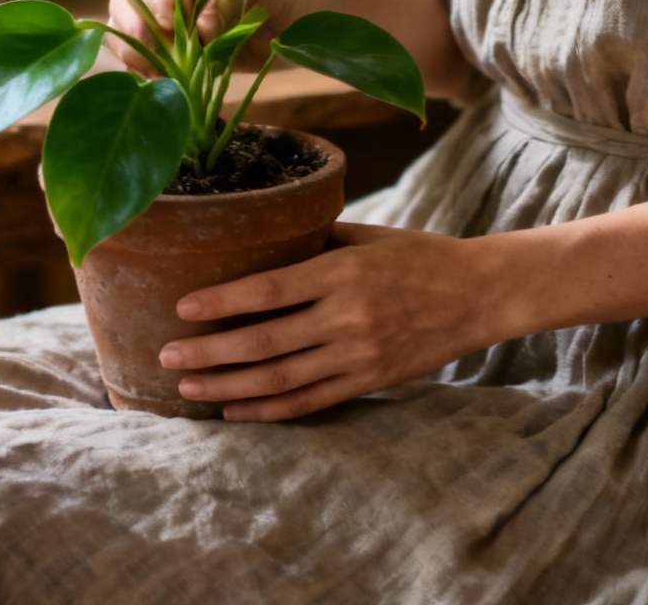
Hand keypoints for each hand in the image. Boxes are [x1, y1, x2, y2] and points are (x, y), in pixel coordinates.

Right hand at [104, 0, 333, 74]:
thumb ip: (233, 1)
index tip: (168, 17)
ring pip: (127, 17)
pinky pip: (138, 49)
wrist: (306, 20)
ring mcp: (170, 14)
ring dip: (130, 42)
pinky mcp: (172, 45)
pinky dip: (138, 65)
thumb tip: (201, 30)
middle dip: (135, 16)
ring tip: (150, 68)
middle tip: (151, 45)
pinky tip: (155, 81)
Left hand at [157, 222, 509, 420]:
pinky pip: (310, 402)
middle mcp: (348, 316)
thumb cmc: (418, 255)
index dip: (221, 301)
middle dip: (209, 352)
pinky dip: (268, 411)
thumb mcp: (368, 236)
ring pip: (281, 379)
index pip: (268, 289)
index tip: (181, 307)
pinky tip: (234, 411)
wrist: (479, 294)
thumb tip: (258, 238)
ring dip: (228, 387)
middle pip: (264, 341)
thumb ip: (315, 241)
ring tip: (188, 389)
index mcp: (343, 272)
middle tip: (167, 357)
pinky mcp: (370, 381)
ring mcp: (359, 354)